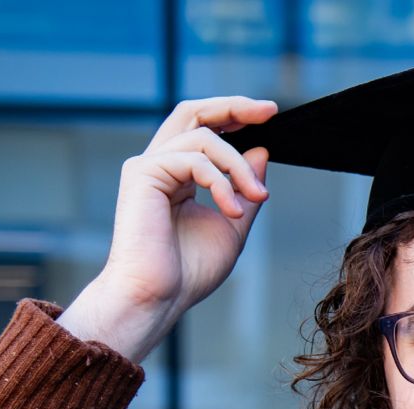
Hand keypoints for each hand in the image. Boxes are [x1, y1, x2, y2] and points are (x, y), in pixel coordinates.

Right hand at [59, 97, 276, 362]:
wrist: (158, 297)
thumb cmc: (187, 272)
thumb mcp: (232, 227)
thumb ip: (245, 191)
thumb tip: (261, 152)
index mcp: (177, 174)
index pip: (204, 128)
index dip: (235, 115)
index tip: (270, 115)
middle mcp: (159, 164)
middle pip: (194, 112)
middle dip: (234, 106)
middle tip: (270, 111)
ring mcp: (148, 167)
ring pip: (203, 137)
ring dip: (239, 166)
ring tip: (257, 197)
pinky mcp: (142, 174)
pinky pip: (193, 160)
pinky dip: (221, 182)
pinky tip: (232, 209)